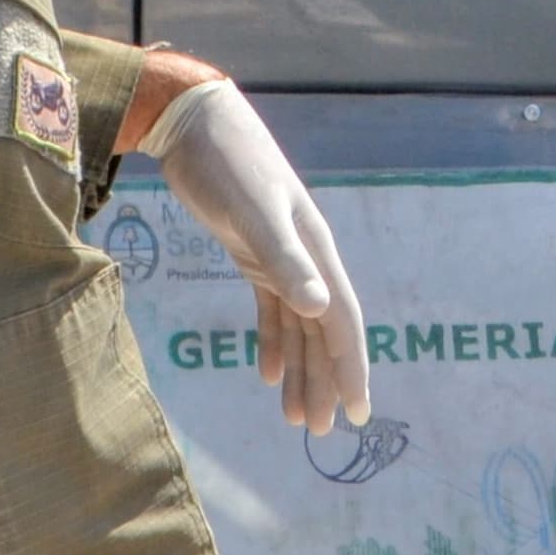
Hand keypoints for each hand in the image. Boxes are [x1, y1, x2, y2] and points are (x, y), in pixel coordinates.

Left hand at [146, 78, 368, 433]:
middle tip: (322, 432)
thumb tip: (319, 308)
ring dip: (301, 371)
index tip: (358, 412)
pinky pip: (272, 310)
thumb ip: (286, 261)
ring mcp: (281, 258)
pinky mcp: (253, 254)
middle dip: (326, 382)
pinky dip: (274, 343)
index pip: (342, 322)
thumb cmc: (229, 164)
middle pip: (324, 333)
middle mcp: (307, 259)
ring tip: (296, 418)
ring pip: (299, 327)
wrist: (196, 123)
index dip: (352, 368)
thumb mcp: (255, 214)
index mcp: (316, 252)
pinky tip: (267, 375)